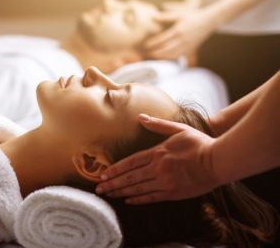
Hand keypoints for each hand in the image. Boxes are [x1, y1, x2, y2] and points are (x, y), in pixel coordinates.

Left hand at [95, 114, 218, 203]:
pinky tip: (128, 201)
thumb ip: (158, 125)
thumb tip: (140, 117)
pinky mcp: (173, 193)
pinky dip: (138, 199)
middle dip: (112, 184)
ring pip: (138, 189)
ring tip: (108, 195)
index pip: (130, 162)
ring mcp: (165, 182)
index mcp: (157, 152)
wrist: (219, 161)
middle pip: (130, 177)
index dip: (115, 169)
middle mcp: (158, 168)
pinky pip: (152, 197)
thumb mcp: (178, 129)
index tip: (103, 175)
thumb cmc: (199, 143)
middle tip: (99, 189)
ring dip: (121, 192)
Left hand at [143, 7, 216, 59]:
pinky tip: (163, 57)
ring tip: (152, 56)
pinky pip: (178, 56)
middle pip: (165, 50)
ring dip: (161, 57)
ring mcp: (187, 46)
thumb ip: (165, 16)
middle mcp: (182, 40)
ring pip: (171, 55)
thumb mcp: (179, 14)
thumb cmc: (193, 16)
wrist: (209, 21)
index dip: (152, 44)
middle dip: (154, 53)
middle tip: (145, 53)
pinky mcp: (190, 49)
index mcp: (178, 30)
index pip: (162, 39)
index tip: (144, 45)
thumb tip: (152, 16)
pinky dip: (169, 58)